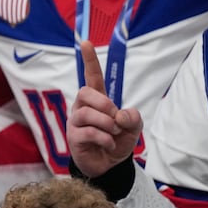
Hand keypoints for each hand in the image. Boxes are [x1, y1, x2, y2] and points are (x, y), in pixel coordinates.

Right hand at [66, 41, 142, 176]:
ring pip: (86, 114)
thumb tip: (120, 115)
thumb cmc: (117, 141)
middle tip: (115, 117)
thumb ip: (133, 117)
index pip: (92, 77)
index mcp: (97, 101)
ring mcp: (76, 123)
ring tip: (113, 133)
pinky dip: (104, 139)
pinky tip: (109, 144)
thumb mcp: (133, 127)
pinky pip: (87, 133)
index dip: (90, 60)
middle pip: (84, 92)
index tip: (86, 42)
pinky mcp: (73, 138)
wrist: (109, 165)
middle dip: (103, 103)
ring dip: (106, 124)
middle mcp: (82, 108)